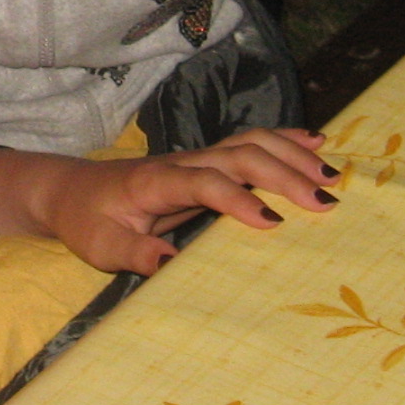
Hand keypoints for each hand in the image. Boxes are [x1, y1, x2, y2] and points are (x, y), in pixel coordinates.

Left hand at [30, 129, 336, 275]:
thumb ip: (133, 252)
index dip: (238, 200)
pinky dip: (284, 142)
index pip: (205, 183)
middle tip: (325, 200)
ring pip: (249, 143)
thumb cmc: (86, 220)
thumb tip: (170, 263)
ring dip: (291, 154)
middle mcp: (181, 163)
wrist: (71, 189)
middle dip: (283, 173)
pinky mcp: (205, 164)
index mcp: (156, 182)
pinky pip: (248, 146)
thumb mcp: (99, 246)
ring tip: (332, 174)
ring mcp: (196, 160)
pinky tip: (315, 144)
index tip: (273, 225)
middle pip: (239, 155)